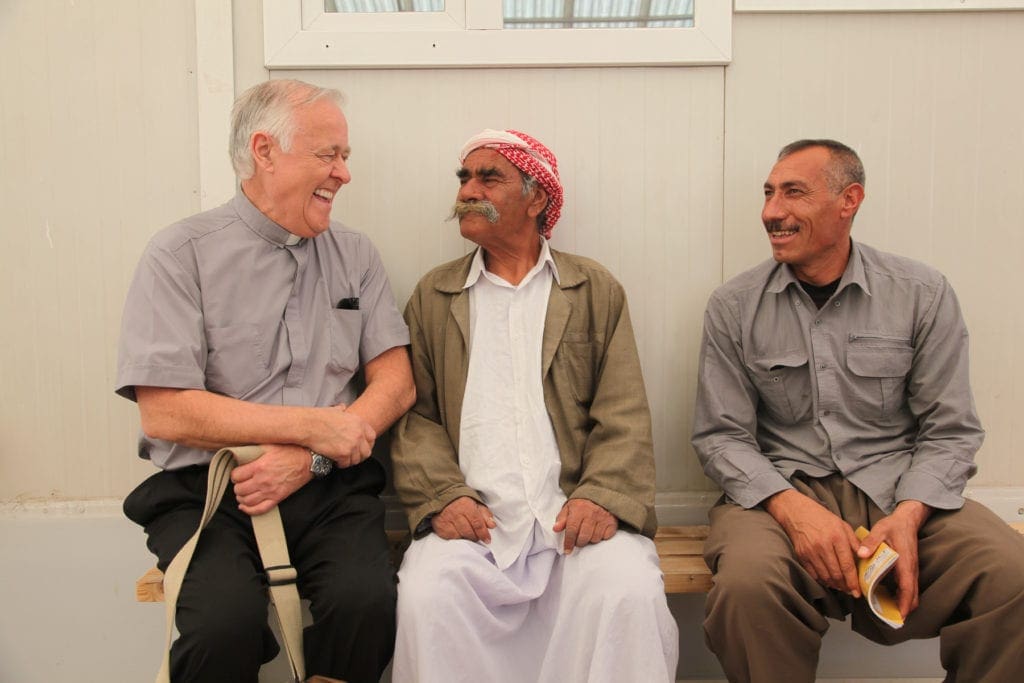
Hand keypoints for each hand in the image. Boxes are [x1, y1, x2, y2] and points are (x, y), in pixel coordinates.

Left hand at [230, 444, 310, 515]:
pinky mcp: (277, 498)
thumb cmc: (291, 451)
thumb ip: (255, 449)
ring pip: (246, 501)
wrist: (308, 462)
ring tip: (243, 492)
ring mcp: (270, 491)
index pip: (236, 476)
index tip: (238, 473)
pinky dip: (249, 510)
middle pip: (239, 489)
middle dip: (238, 486)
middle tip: (241, 482)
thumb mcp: (270, 445)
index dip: (234, 474)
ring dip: (241, 497)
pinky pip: (259, 509)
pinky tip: (245, 506)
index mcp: (259, 466)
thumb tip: (240, 450)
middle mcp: (263, 480)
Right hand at [310, 404, 375, 467]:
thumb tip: (342, 407)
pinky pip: (346, 464)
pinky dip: (340, 464)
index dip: (367, 444)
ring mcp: (352, 444)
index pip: (372, 437)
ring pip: (356, 460)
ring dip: (348, 460)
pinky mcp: (343, 454)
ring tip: (340, 458)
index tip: (362, 448)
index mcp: (359, 422)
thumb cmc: (318, 418)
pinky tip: (334, 459)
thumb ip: (342, 410)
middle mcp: (358, 433)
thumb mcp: (335, 410)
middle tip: (350, 456)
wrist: (308, 425)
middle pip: (367, 451)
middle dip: (359, 455)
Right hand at [431, 496, 495, 542]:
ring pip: (459, 536)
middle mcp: (455, 513)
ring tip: (469, 535)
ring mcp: (446, 520)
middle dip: (475, 536)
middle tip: (478, 537)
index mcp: (466, 506)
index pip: (477, 523)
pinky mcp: (439, 526)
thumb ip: (485, 514)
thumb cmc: (462, 500)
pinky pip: (449, 537)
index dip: (483, 533)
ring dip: (466, 538)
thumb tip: (492, 525)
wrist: (443, 495)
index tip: (487, 540)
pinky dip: (456, 538)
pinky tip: (459, 534)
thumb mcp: (476, 503)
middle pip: (468, 531)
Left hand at [553, 499, 617, 553]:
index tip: (567, 550)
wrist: (601, 493)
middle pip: (583, 537)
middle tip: (578, 540)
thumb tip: (555, 529)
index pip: (572, 530)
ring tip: (588, 533)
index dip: (568, 542)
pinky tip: (598, 531)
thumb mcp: (569, 507)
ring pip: (595, 539)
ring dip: (590, 539)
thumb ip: (561, 518)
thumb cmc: (582, 503)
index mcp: (578, 510)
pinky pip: (606, 537)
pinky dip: (602, 537)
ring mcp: (603, 518)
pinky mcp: (612, 522)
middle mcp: (591, 514)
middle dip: (579, 542)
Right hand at [764, 489, 861, 595]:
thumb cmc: (822, 517)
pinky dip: (822, 580)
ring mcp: (810, 551)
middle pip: (836, 574)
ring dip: (834, 585)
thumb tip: (866, 558)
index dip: (853, 581)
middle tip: (850, 590)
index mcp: (837, 537)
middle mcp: (823, 545)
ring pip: (825, 576)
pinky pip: (813, 574)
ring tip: (840, 586)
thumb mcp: (843, 525)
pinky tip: (828, 580)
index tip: (858, 591)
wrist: (797, 511)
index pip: (847, 565)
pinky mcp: (801, 555)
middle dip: (845, 586)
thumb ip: (855, 542)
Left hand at [856, 500, 930, 617]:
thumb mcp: (880, 530)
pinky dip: (901, 596)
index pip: (908, 588)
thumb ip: (870, 542)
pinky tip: (887, 598)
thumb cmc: (894, 526)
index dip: (904, 603)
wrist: (907, 520)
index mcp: (905, 562)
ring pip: (911, 593)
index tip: (900, 616)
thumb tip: (861, 553)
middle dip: (904, 609)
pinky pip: (907, 587)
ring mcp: (911, 570)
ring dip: (902, 603)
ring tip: (887, 612)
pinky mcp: (908, 570)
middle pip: (913, 596)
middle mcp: (911, 569)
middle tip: (890, 619)